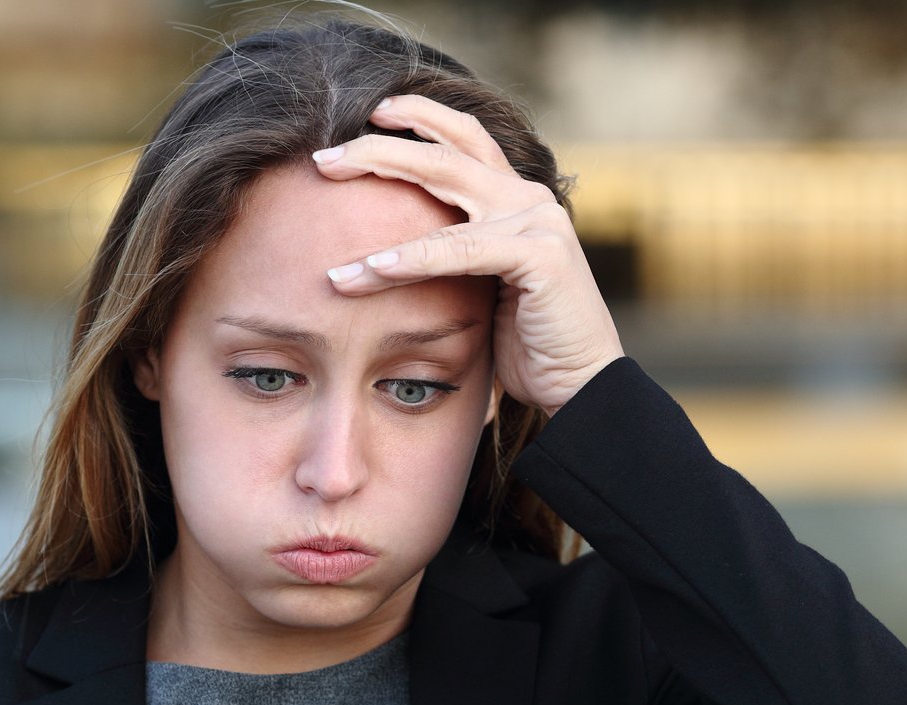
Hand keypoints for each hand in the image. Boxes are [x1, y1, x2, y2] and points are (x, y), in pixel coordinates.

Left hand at [313, 93, 625, 417]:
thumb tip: (387, 250)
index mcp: (515, 198)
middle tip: (326, 153)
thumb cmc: (526, 344)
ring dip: (381, 170)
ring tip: (329, 178)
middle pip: (446, 148)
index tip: (367, 114)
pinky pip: (458, 249)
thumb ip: (453, 255)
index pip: (462, 139)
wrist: (580, 387)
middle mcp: (527, 198)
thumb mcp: (482, 286)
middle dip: (382, 142)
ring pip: (446, 180)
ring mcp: (537, 221)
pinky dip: (410, 257)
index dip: (418, 117)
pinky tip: (370, 266)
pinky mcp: (540, 255)